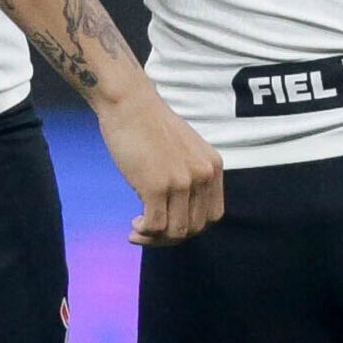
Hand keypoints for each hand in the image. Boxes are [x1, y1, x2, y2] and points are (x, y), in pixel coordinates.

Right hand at [96, 89, 224, 245]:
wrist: (130, 103)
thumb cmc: (150, 125)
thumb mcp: (186, 151)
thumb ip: (190, 176)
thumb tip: (178, 212)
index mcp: (213, 167)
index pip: (212, 216)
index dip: (191, 228)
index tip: (170, 226)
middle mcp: (203, 175)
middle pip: (195, 228)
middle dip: (171, 238)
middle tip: (148, 232)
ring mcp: (181, 181)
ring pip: (176, 232)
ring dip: (155, 238)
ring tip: (137, 229)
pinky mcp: (157, 185)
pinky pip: (156, 225)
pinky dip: (144, 231)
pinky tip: (134, 224)